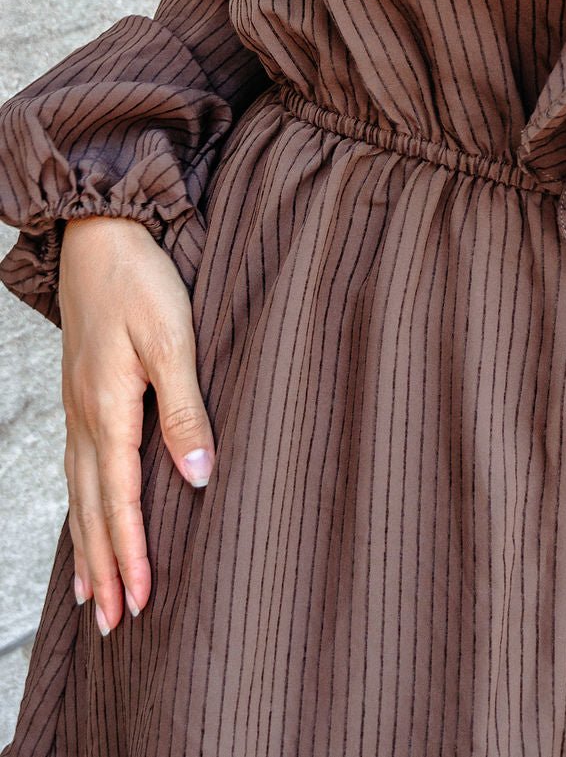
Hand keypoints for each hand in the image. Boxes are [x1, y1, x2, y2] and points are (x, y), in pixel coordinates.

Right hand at [58, 216, 216, 637]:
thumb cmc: (141, 279)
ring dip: (87, 545)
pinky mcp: (81, 390)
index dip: (131, 554)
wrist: (99, 232)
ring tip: (92, 593)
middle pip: (92, 509)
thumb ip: (186, 410)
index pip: (120, 501)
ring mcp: (78, 404)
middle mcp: (85, 416)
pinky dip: (81, 504)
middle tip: (115, 623)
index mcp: (108, 410)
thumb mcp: (173, 340)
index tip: (141, 601)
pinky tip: (86, 514)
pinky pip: (76, 465)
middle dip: (103, 569)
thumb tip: (197, 479)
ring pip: (79, 492)